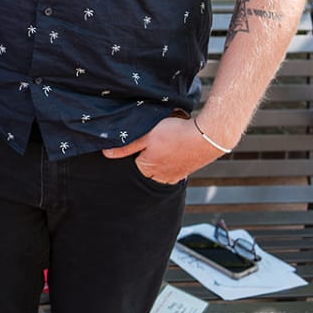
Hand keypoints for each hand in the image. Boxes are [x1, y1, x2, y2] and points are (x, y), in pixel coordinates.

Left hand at [103, 115, 222, 183]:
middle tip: (158, 140)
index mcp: (147, 170)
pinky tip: (177, 149)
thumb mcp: (146, 136)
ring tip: (168, 144)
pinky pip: (174, 168)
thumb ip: (126, 147)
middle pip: (147, 167)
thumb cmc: (174, 134)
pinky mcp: (186, 172)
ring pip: (161, 168)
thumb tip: (106, 154)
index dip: (138, 148)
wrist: (206, 136)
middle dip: (149, 155)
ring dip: (162, 158)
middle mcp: (161, 178)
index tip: (145, 139)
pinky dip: (173, 160)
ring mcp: (175, 176)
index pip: (134, 161)